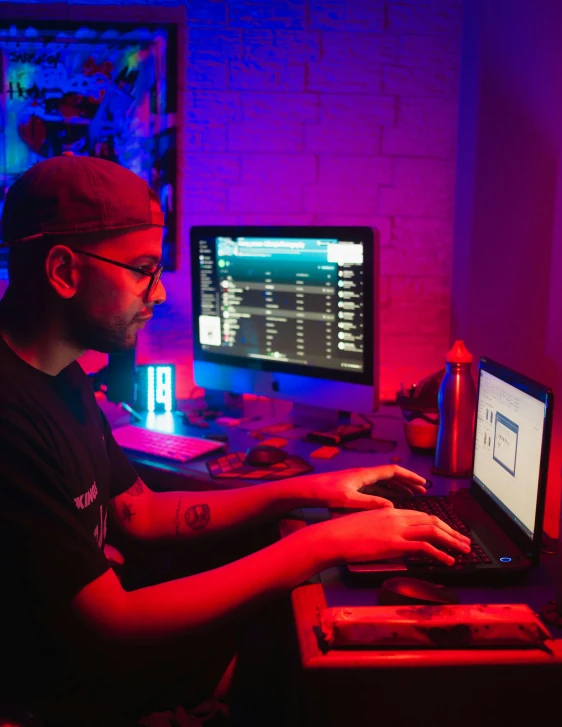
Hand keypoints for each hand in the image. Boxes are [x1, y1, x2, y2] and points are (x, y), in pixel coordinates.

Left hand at [305, 465, 428, 509]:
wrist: (306, 489)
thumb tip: (392, 507)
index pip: (393, 471)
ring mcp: (358, 479)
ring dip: (399, 486)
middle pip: (391, 475)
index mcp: (365, 474)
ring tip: (412, 495)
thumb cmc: (325, 493)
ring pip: (384, 480)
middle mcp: (364, 474)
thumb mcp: (348, 500)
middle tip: (423, 491)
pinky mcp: (352, 486)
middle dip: (408, 481)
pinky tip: (391, 500)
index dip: (410, 476)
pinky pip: (376, 486)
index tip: (423, 483)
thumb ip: (370, 503)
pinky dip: (387, 491)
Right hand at [318, 508, 470, 566]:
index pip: (422, 515)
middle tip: (464, 541)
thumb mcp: (368, 526)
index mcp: (390, 512)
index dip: (440, 524)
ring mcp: (396, 530)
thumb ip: (384, 529)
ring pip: (433, 531)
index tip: (450, 532)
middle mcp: (397, 517)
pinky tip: (448, 562)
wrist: (333, 537)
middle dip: (451, 531)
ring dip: (452, 541)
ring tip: (464, 551)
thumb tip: (395, 540)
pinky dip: (440, 554)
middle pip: (432, 520)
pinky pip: (424, 547)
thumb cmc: (344, 533)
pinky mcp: (394, 544)